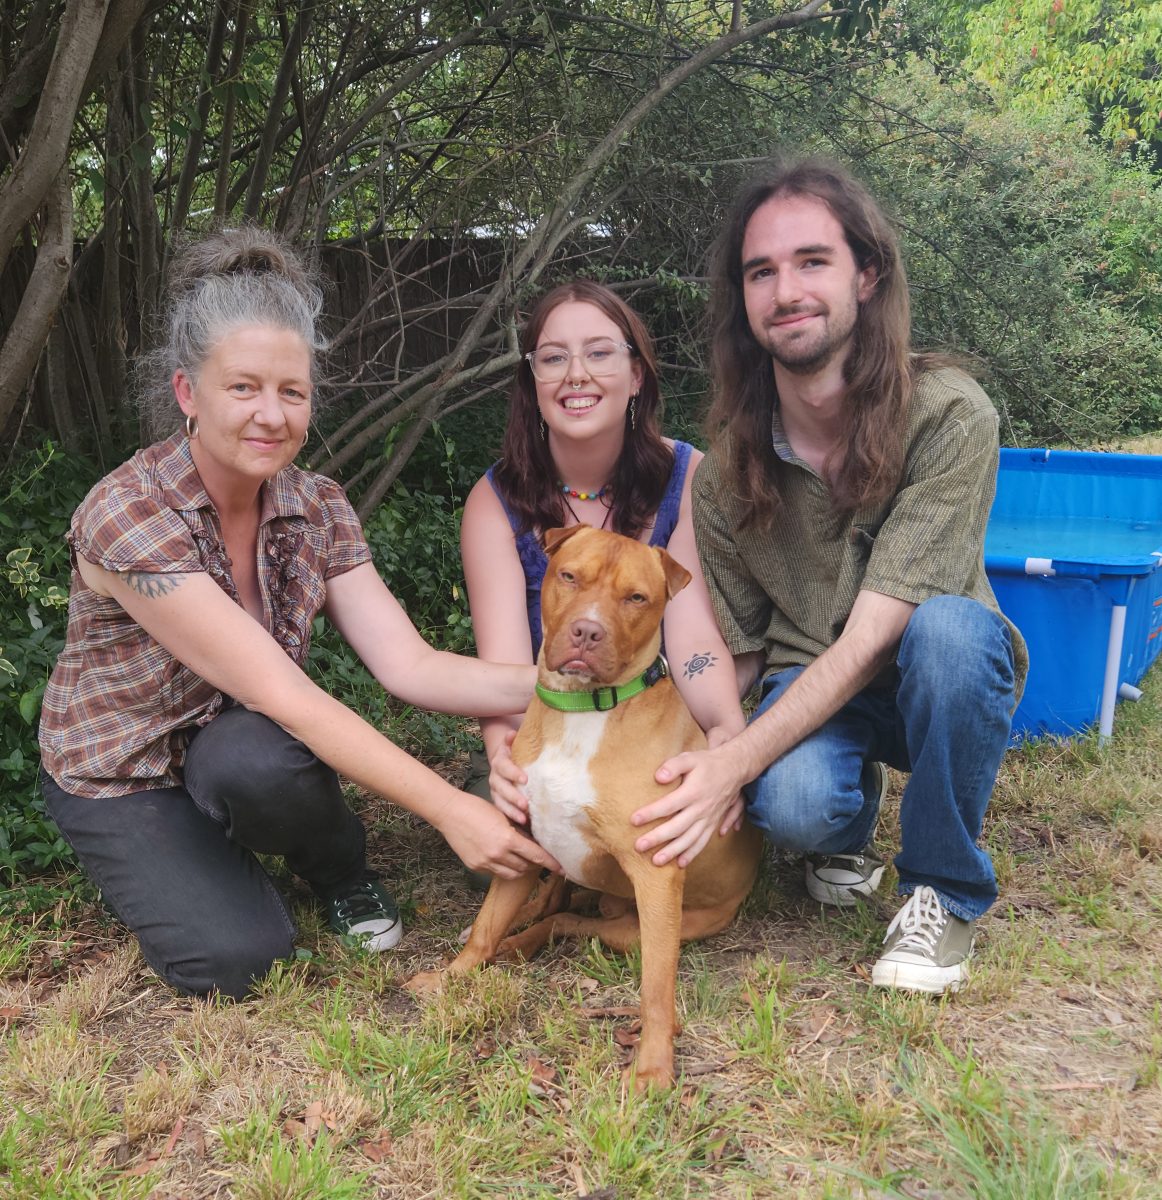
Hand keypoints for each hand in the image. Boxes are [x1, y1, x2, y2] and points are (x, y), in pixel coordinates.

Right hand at [443, 792, 559, 878]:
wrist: (450, 813)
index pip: (536, 855)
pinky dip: (504, 867)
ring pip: (512, 874)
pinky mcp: (475, 867)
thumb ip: (518, 832)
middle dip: (535, 864)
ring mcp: (485, 863)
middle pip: (525, 867)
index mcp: (507, 840)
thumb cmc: (477, 808)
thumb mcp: (503, 817)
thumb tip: (533, 841)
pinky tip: (504, 857)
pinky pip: (496, 872)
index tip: (562, 868)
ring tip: (524, 860)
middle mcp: (497, 855)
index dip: (551, 863)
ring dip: (521, 868)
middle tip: (540, 858)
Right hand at [488, 732, 529, 824]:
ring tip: (524, 819)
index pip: (504, 767)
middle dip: (513, 796)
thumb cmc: (515, 753)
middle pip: (501, 788)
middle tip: (526, 804)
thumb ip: (512, 740)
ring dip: (512, 811)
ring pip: (500, 802)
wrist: (505, 762)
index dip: (513, 773)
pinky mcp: (499, 802)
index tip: (525, 779)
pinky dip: (511, 817)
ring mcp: (496, 791)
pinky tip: (523, 824)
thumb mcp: (514, 744)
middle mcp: (495, 777)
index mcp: (499, 762)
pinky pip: (503, 811)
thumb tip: (511, 733)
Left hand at [630, 745, 745, 867]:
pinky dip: (692, 854)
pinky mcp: (713, 824)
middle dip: (657, 838)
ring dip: (673, 851)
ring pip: (690, 839)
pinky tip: (680, 864)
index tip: (633, 820)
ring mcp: (708, 818)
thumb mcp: (690, 757)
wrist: (733, 769)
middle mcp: (701, 808)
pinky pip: (702, 842)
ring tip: (656, 862)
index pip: (669, 805)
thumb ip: (673, 766)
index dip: (651, 813)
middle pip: (677, 827)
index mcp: (693, 792)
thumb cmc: (706, 763)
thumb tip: (658, 777)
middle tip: (638, 846)